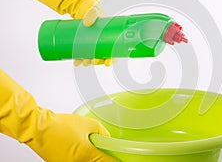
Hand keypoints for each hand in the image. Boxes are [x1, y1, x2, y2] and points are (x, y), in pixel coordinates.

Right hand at [0, 70, 117, 161]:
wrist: (39, 128)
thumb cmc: (61, 125)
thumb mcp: (88, 124)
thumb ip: (101, 132)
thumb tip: (107, 138)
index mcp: (87, 155)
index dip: (115, 160)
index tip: (122, 159)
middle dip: (102, 157)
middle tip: (105, 149)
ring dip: (91, 156)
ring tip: (87, 143)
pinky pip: (77, 161)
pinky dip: (81, 156)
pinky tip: (79, 146)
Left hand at [74, 1, 113, 66]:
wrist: (83, 8)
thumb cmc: (94, 11)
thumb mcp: (94, 11)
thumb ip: (92, 14)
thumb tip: (87, 23)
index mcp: (110, 37)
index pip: (113, 52)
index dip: (111, 59)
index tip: (108, 63)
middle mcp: (102, 43)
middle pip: (103, 57)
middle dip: (98, 61)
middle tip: (94, 61)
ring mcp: (93, 44)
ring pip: (93, 57)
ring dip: (89, 62)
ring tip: (84, 62)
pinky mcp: (84, 44)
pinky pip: (83, 54)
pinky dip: (79, 59)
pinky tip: (76, 62)